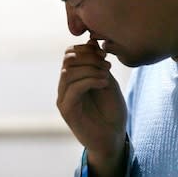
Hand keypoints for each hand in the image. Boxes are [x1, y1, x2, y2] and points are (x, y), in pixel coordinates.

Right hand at [57, 39, 126, 176]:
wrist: (113, 136)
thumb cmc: (112, 110)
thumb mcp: (107, 80)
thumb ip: (98, 63)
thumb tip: (91, 40)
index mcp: (74, 77)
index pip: (70, 52)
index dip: (86, 49)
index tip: (105, 54)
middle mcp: (65, 86)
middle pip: (68, 59)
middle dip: (89, 57)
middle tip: (107, 65)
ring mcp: (64, 98)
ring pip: (68, 72)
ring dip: (90, 69)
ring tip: (107, 75)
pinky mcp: (67, 110)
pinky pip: (73, 88)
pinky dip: (90, 80)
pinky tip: (104, 83)